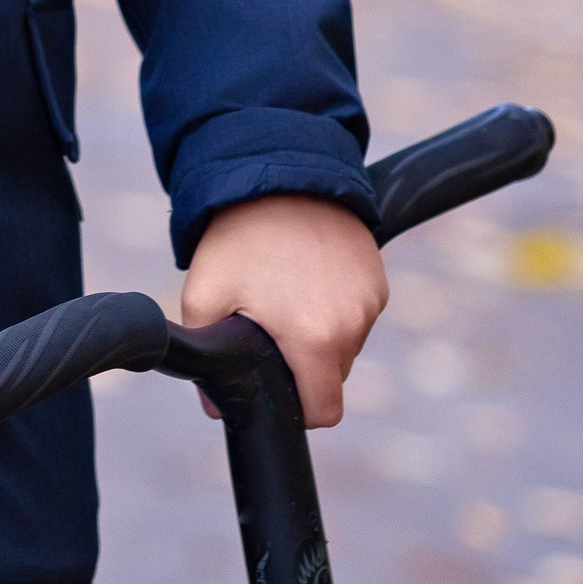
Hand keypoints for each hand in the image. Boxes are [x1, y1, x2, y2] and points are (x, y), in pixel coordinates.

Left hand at [181, 194, 387, 428]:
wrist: (277, 172)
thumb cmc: (238, 236)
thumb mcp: (204, 295)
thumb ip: (206, 358)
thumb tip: (217, 406)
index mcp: (315, 338)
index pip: (324, 411)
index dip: (299, 409)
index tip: (278, 386)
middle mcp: (353, 323)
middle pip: (332, 377)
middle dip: (304, 365)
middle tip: (270, 327)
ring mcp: (371, 299)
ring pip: (346, 346)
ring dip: (320, 334)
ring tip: (286, 294)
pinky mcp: (378, 278)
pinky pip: (357, 314)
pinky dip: (335, 307)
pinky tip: (306, 277)